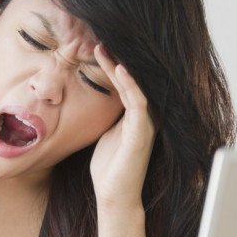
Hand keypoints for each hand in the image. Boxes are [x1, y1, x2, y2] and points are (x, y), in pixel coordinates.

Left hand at [90, 44, 156, 210]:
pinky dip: (130, 84)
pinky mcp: (142, 132)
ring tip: (103, 49)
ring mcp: (145, 123)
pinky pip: (138, 102)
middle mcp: (143, 115)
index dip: (111, 64)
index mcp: (134, 115)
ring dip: (118, 66)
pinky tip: (119, 70)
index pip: (124, 82)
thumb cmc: (109, 168)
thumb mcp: (104, 134)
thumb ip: (106, 116)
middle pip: (132, 80)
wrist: (114, 196)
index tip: (94, 48)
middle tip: (97, 40)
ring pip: (135, 86)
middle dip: (115, 59)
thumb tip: (92, 99)